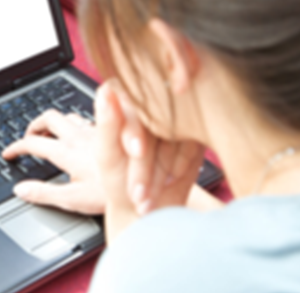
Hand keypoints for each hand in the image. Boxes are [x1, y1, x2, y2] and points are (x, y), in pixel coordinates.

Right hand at [1, 109, 104, 214]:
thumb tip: (20, 190)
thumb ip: (44, 193)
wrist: (144, 185)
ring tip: (50, 133)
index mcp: (67, 152)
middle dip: (33, 125)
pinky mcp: (111, 131)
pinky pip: (87, 119)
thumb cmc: (113, 194)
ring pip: (68, 115)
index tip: (8, 153)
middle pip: (48, 118)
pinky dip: (76, 123)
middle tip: (28, 137)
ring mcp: (96, 131)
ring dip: (54, 122)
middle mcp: (80, 136)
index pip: (32, 143)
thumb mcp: (73, 199)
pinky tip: (82, 133)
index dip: (16, 147)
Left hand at [95, 81, 204, 243]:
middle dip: (146, 161)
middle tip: (137, 190)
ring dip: (162, 168)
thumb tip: (106, 91)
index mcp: (121, 103)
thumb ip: (106, 124)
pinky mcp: (193, 132)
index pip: (129, 101)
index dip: (133, 128)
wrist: (147, 208)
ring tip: (146, 194)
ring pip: (174, 134)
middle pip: (153, 121)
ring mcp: (173, 118)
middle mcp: (148, 107)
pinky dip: (180, 165)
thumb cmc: (120, 181)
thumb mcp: (108, 155)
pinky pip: (192, 143)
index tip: (135, 151)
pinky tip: (168, 178)